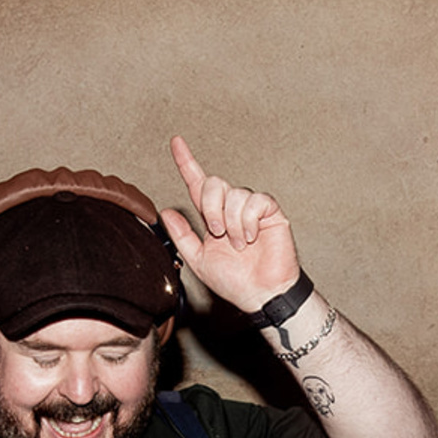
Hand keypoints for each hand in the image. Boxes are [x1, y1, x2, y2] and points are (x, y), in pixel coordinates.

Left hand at [161, 135, 302, 314]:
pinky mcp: (271, 212)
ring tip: (240, 244)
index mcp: (213, 217)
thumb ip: (182, 235)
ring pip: (234, 194)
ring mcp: (252, 209)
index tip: (176, 142)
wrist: (260, 295)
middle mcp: (232, 208)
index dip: (187, 162)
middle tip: (217, 233)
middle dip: (211, 208)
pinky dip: (249, 221)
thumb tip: (166, 212)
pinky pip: (255, 201)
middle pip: (214, 184)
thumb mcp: (199, 260)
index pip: (198, 184)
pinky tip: (252, 237)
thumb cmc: (235, 281)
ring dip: (232, 222)